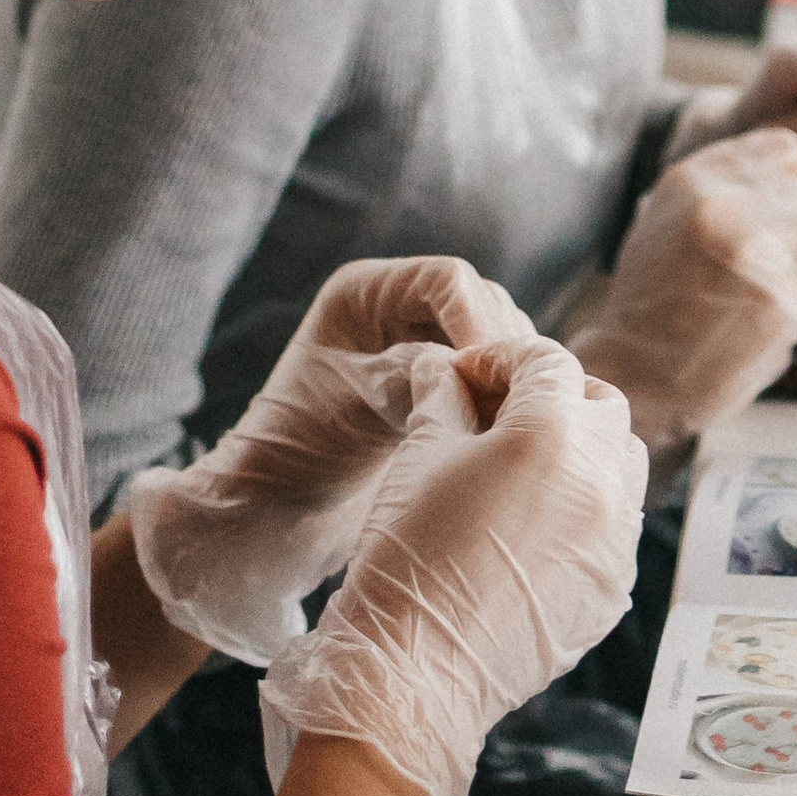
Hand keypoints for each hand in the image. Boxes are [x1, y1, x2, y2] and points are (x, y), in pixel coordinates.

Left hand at [129, 255, 532, 664]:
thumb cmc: (296, 451)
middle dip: (498, 348)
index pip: (446, 281)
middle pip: (478, 305)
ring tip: (513, 419)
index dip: (476, 319)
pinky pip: (488, 378)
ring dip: (507, 374)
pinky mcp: (440, 390)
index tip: (491, 370)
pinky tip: (509, 430)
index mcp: (365, 293)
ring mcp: (422, 348)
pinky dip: (503, 397)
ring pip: (493, 342)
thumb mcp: (353, 401)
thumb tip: (474, 362)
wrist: (281, 515)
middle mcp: (398, 310)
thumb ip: (411, 371)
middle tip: (515, 400)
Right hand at [260, 337, 646, 795]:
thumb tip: (446, 368)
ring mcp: (616, 539)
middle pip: (600, 404)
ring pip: (622, 462)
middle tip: (500, 412)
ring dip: (583, 447)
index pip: (546, 362)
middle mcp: (602, 480)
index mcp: (553, 434)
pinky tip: (533, 524)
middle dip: (554, 395)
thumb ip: (444, 397)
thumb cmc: (408, 554)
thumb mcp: (419, 454)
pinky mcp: (614, 588)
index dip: (500, 358)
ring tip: (525, 465)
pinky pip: (616, 525)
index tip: (464, 376)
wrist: (416, 673)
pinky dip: (587, 506)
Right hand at [573, 130, 796, 454]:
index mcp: (693, 178)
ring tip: (788, 296)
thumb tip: (791, 190)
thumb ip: (722, 194)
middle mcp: (720, 203)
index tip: (774, 224)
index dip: (786, 191)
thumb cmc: (653, 308)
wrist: (633, 379)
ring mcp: (751, 249)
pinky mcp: (777, 301)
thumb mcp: (668, 221)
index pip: (783, 151)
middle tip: (780, 273)